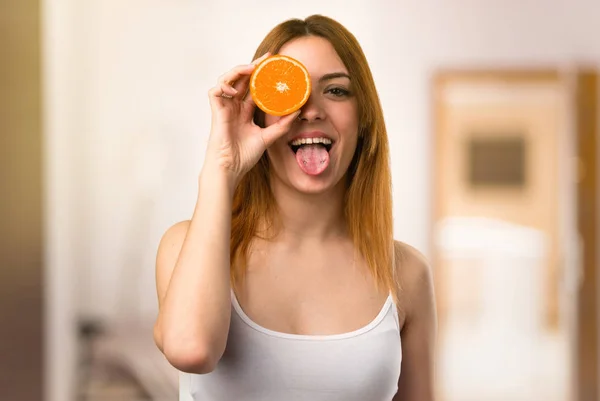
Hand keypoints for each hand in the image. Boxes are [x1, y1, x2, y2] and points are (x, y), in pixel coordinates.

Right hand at [204, 53, 299, 186]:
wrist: (231, 168)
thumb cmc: (244, 156)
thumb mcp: (268, 137)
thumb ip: (281, 125)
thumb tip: (298, 111)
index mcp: (244, 112)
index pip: (253, 88)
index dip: (262, 76)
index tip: (275, 66)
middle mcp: (234, 107)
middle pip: (241, 79)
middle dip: (253, 66)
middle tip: (268, 58)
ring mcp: (224, 108)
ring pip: (227, 80)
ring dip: (239, 71)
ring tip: (253, 68)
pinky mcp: (216, 111)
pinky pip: (215, 91)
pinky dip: (224, 85)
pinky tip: (235, 89)